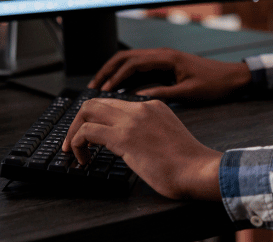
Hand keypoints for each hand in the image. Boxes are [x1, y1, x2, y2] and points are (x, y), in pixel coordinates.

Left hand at [63, 97, 222, 199]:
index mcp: (153, 106)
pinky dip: (77, 144)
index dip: (97, 119)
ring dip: (74, 132)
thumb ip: (149, 134)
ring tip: (74, 151)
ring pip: (87, 111)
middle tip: (74, 142)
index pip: (114, 103)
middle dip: (78, 121)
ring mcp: (132, 120)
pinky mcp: (124, 137)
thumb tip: (131, 146)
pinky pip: (87, 132)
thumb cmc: (188, 164)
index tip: (90, 136)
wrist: (198, 170)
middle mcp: (141, 108)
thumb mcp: (167, 138)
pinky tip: (83, 159)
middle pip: (96, 102)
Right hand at [88, 48, 251, 102]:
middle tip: (93, 87)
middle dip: (107, 70)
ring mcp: (163, 58)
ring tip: (101, 88)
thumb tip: (140, 99)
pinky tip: (120, 89)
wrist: (232, 77)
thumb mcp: (189, 92)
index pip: (132, 63)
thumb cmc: (215, 83)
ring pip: (131, 61)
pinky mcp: (165, 65)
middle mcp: (162, 54)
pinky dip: (126, 75)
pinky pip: (140, 67)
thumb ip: (163, 94)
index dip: (115, 76)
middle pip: (126, 57)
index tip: (103, 89)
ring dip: (115, 72)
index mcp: (166, 58)